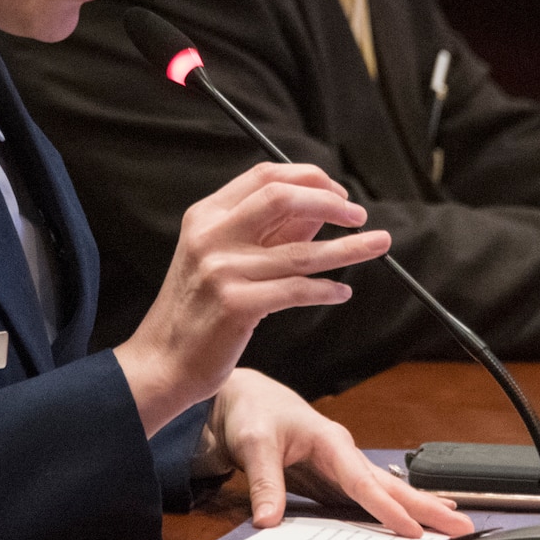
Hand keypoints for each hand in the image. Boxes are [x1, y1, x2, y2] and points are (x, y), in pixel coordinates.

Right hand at [116, 162, 389, 435]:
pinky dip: (326, 290)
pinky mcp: (236, 306)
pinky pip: (296, 291)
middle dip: (330, 202)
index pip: (265, 177)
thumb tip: (321, 210)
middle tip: (359, 215)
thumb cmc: (198, 311)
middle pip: (282, 197)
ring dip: (348, 247)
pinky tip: (342, 292)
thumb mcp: (221, 259)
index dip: (309, 179)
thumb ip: (267, 232)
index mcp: (206, 215)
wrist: (161, 363)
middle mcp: (211, 236)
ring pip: (300, 250)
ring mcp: (222, 270)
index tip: (338, 194)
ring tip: (378, 244)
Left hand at [209, 369, 472, 538]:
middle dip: (428, 506)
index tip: (411, 530)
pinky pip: (372, 498)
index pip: (363, 482)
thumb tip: (267, 521)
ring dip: (421, 509)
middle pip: (392, 485)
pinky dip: (398, 510)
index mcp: (331, 442)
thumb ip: (264, 483)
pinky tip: (416, 521)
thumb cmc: (254, 413)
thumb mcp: (253, 444)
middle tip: (462, 526)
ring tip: (453, 526)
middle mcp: (345, 454)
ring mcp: (344, 468)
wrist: (248, 400)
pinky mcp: (337, 480)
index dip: (387, 509)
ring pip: (389, 491)